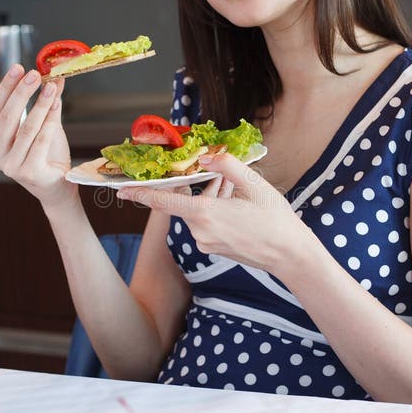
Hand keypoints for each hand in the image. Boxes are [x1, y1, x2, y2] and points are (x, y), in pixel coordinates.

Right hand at [0, 65, 75, 208]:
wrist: (58, 188)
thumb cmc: (47, 156)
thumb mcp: (42, 126)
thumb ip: (44, 105)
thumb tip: (53, 78)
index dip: (6, 87)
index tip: (18, 68)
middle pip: (7, 116)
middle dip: (22, 91)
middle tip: (35, 74)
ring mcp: (10, 165)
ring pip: (26, 127)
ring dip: (40, 104)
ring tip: (51, 87)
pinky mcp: (28, 172)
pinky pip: (40, 140)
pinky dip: (50, 119)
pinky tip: (58, 105)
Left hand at [117, 152, 307, 273]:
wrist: (290, 255)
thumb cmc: (275, 219)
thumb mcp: (254, 184)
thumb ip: (227, 166)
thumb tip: (207, 157)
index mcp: (206, 215)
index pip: (164, 202)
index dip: (141, 194)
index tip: (120, 189)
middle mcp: (200, 232)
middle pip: (186, 202)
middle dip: (199, 188)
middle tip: (224, 180)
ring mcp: (206, 243)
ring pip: (198, 212)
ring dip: (211, 199)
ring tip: (239, 195)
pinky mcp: (214, 249)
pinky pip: (207, 224)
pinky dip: (217, 212)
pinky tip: (239, 208)